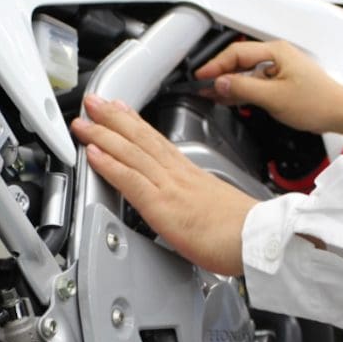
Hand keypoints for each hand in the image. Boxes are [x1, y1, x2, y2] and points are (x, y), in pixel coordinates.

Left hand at [70, 95, 258, 274]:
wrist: (257, 239)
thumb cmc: (241, 230)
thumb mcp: (215, 206)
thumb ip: (194, 201)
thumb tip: (187, 206)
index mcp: (189, 174)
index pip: (157, 141)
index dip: (135, 123)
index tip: (121, 109)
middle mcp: (177, 174)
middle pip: (141, 138)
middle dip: (114, 118)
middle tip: (94, 102)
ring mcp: (169, 186)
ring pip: (131, 152)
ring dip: (104, 133)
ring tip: (85, 120)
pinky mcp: (162, 205)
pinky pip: (131, 179)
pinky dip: (110, 164)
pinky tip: (94, 152)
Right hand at [196, 40, 342, 142]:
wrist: (338, 112)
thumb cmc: (316, 102)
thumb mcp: (274, 97)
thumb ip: (243, 89)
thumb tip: (220, 83)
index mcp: (275, 52)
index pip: (236, 54)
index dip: (215, 65)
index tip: (200, 76)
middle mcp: (275, 57)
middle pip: (238, 61)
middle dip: (218, 73)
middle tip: (200, 85)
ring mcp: (276, 69)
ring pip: (243, 73)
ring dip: (227, 83)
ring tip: (209, 93)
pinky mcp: (278, 82)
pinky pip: (252, 82)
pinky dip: (238, 90)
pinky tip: (227, 97)